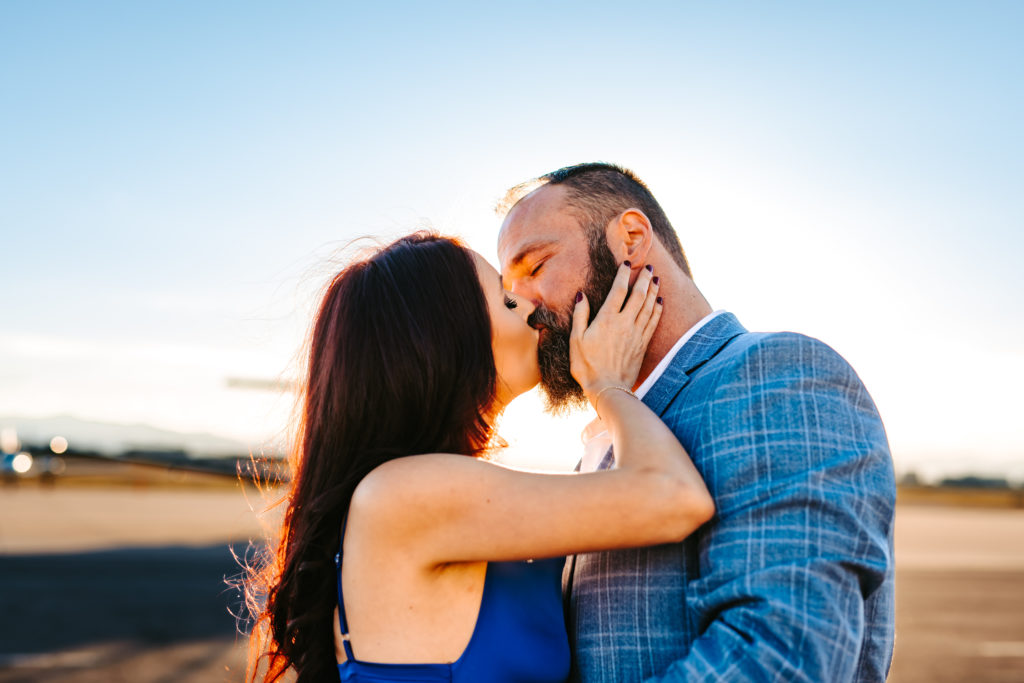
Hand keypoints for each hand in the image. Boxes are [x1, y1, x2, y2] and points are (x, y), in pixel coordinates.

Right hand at [569, 262, 662, 403]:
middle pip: (639, 295)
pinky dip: (658, 309)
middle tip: (649, 267)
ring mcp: (636, 334)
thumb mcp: (576, 340)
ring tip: (657, 279)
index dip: (623, 275)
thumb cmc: (587, 365)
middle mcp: (625, 323)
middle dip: (644, 279)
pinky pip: (653, 322)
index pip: (618, 290)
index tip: (627, 263)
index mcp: (607, 319)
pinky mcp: (643, 344)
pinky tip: (660, 301)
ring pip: (649, 306)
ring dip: (653, 291)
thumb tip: (582, 295)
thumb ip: (580, 315)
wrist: (608, 388)